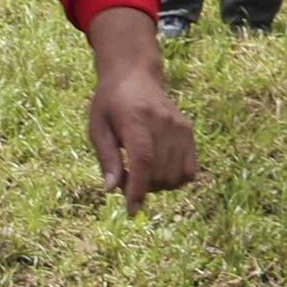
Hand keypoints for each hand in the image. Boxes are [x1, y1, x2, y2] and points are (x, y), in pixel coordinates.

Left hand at [84, 9, 196, 214]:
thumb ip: (106, 158)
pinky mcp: (189, 131)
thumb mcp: (97, 127)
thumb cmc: (109, 103)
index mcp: (136, 119)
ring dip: (157, 185)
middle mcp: (163, 123)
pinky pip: (190, 171)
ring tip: (139, 171)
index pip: (143, 160)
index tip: (131, 211)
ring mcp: (180, 127)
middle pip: (159, 173)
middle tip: (123, 177)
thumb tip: (111, 190)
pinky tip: (157, 170)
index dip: (138, 189)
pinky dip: (175, 179)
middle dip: (141, 187)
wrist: (134, 76)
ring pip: (175, 177)